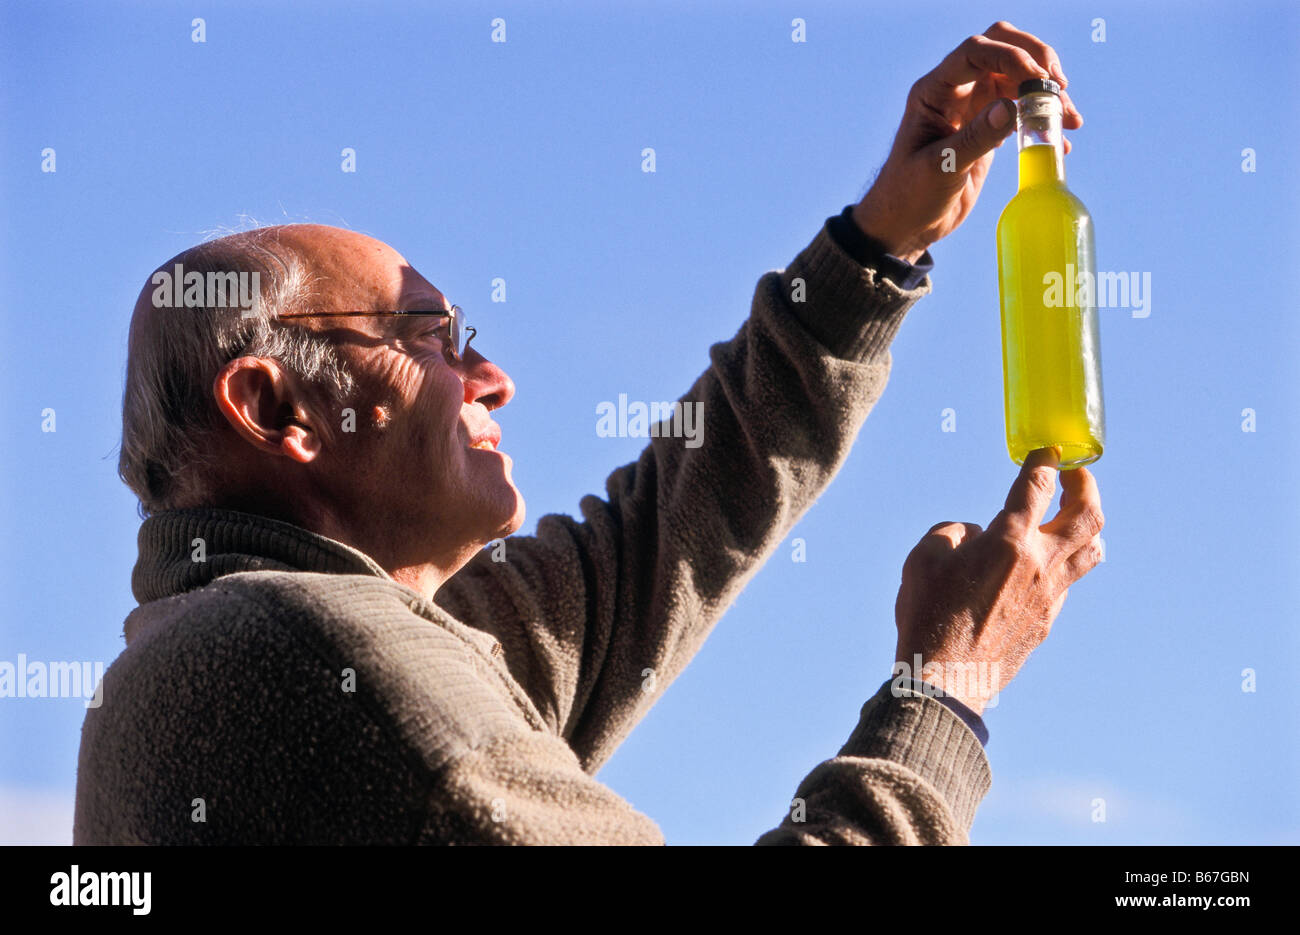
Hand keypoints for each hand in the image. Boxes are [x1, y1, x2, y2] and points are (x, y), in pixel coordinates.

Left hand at [852, 22, 1084, 263]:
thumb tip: (1011, 106)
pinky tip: (1060, 141)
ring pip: (1017, 78)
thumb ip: (975, 137)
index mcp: (934, 93)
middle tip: (1059, 86)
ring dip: (1046, 91)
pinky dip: (1043, 118)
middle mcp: (954, 91)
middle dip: (1035, 59)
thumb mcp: (941, 169)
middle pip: (1000, 47)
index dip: (1009, 56)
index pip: (974, 52)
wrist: (906, 224)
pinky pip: (1021, 108)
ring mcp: (973, 107)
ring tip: (1069, 121)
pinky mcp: (987, 127)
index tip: (1038, 80)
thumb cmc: (910, 196)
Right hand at [893, 448, 1103, 714]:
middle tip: (1074, 474)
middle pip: (1087, 513)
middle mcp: (1040, 563)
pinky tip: (1043, 565)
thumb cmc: (928, 614)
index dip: (1043, 461)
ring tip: (1072, 517)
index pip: (1037, 485)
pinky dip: (1064, 563)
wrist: (945, 676)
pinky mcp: (1048, 620)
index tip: (1046, 451)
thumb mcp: (923, 557)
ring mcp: (1050, 594)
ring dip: (1088, 525)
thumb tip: (978, 535)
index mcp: (1009, 539)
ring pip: (1092, 550)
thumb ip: (954, 532)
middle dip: (1085, 485)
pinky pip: (1069, 582)